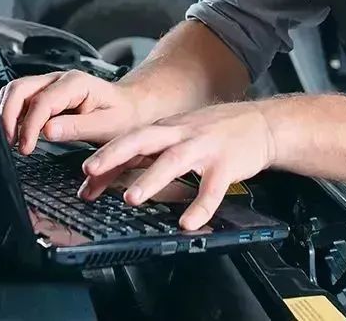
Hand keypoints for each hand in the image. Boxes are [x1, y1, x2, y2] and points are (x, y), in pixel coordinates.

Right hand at [0, 70, 144, 154]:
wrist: (132, 106)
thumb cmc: (123, 116)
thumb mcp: (106, 126)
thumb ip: (77, 128)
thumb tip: (47, 131)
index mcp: (76, 84)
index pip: (41, 102)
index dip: (29, 126)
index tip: (25, 148)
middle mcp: (59, 79)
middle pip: (20, 88)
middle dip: (8, 115)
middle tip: (9, 143)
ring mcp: (50, 84)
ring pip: (16, 90)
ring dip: (7, 113)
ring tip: (10, 140)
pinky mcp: (46, 93)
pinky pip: (21, 98)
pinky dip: (12, 113)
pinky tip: (14, 132)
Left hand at [79, 101, 277, 230]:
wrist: (262, 123)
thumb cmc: (216, 132)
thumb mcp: (180, 133)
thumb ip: (151, 151)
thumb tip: (117, 172)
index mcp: (166, 128)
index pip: (129, 140)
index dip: (105, 158)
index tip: (83, 178)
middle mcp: (181, 133)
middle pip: (142, 139)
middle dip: (114, 154)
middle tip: (90, 171)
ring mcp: (204, 147)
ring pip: (173, 161)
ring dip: (150, 179)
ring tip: (131, 198)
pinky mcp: (227, 164)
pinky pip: (211, 188)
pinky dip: (199, 206)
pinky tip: (188, 222)